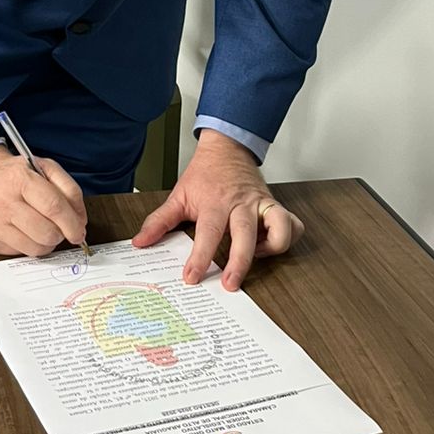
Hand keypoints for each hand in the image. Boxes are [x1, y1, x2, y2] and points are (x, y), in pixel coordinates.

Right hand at [0, 146, 87, 257]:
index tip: (79, 231)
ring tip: (42, 229)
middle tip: (59, 228)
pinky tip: (23, 231)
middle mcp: (3, 200)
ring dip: (46, 243)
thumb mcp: (44, 168)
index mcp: (20, 178)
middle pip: (46, 232)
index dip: (72, 223)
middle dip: (60, 235)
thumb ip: (69, 190)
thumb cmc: (14, 174)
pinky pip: (19, 252)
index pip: (54, 207)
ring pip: (35, 248)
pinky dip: (28, 245)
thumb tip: (79, 221)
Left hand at [132, 129, 304, 288]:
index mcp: (215, 203)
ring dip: (271, 249)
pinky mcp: (276, 206)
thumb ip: (159, 221)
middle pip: (246, 235)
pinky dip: (286, 239)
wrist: (227, 149)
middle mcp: (241, 205)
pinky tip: (268, 245)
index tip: (191, 277)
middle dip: (240, 263)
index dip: (200, 257)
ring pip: (281, 228)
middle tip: (229, 284)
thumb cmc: (204, 176)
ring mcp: (262, 205)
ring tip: (255, 257)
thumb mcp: (178, 196)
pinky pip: (294, 225)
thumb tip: (140, 243)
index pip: (208, 233)